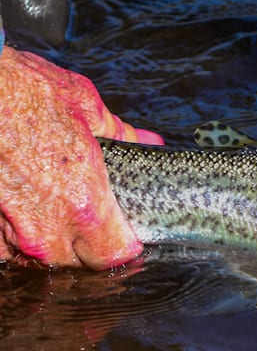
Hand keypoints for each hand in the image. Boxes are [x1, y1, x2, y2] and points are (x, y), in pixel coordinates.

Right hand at [0, 47, 162, 268]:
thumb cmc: (20, 89)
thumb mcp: (83, 105)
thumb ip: (120, 134)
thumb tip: (147, 141)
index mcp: (83, 202)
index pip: (115, 254)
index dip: (125, 245)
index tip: (125, 230)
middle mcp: (46, 227)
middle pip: (79, 261)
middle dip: (89, 245)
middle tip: (91, 216)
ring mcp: (9, 232)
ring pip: (41, 256)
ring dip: (52, 240)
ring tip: (54, 206)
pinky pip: (6, 247)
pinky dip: (14, 235)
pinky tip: (22, 208)